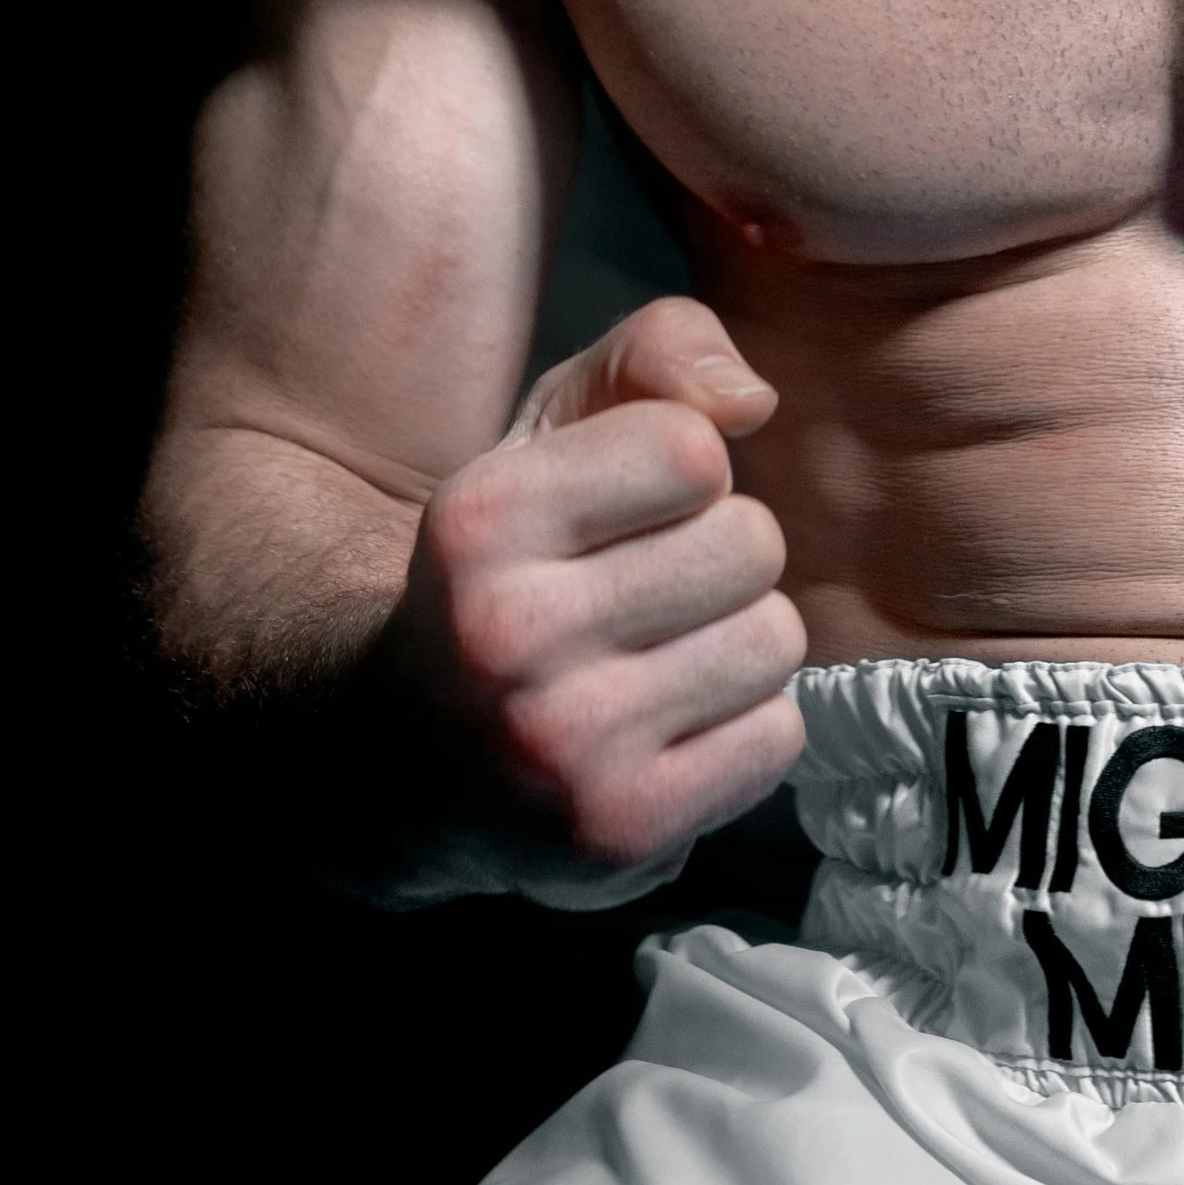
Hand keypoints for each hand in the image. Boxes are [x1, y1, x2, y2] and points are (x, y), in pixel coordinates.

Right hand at [399, 296, 804, 898]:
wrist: (406, 758)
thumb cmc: (513, 563)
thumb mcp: (554, 427)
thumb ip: (657, 351)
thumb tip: (753, 400)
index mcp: (481, 521)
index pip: (693, 450)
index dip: (685, 471)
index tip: (625, 511)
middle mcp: (507, 638)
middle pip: (751, 543)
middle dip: (720, 558)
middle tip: (650, 594)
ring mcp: (561, 748)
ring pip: (775, 641)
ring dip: (738, 643)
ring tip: (659, 660)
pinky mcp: (616, 833)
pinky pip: (778, 738)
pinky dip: (744, 729)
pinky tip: (668, 729)